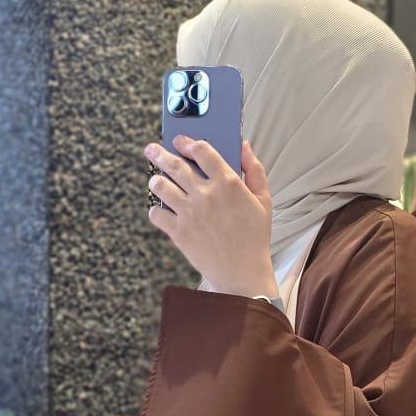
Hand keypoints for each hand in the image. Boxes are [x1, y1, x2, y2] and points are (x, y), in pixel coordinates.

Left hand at [144, 137, 277, 297]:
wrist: (243, 274)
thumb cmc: (254, 237)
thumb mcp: (263, 200)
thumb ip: (254, 169)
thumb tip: (244, 146)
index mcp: (228, 183)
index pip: (202, 150)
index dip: (188, 142)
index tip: (181, 141)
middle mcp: (206, 194)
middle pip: (174, 164)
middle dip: (159, 153)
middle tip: (152, 149)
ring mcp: (190, 213)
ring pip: (160, 186)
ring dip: (155, 179)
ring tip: (155, 179)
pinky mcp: (179, 232)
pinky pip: (156, 214)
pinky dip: (156, 210)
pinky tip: (162, 210)